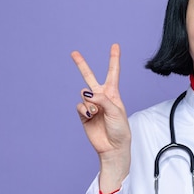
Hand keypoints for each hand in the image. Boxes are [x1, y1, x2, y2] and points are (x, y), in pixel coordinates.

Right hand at [72, 44, 130, 191]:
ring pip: (83, 94)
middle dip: (81, 65)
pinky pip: (79, 106)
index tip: (115, 45)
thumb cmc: (120, 130)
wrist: (113, 147)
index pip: (113, 72)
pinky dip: (84, 110)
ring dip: (89, 102)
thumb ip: (102, 99)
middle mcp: (102, 97)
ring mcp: (92, 106)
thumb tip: (86, 92)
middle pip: (89, 77)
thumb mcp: (115, 111)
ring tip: (96, 113)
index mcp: (113, 94)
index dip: (113, 59)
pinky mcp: (84, 115)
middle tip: (73, 53)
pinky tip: (90, 116)